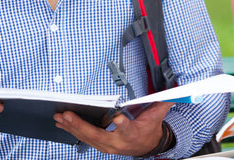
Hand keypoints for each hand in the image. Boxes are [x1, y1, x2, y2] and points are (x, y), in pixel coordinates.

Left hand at [54, 101, 172, 155]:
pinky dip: (72, 129)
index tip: (118, 118)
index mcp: (133, 133)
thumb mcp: (158, 113)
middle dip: (80, 125)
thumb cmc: (150, 127)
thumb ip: (164, 101)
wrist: (147, 146)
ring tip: (58, 117)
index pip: (127, 129)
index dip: (122, 124)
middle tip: (66, 115)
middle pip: (98, 135)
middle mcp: (118, 142)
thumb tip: (175, 89)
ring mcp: (107, 146)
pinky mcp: (100, 145)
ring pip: (87, 138)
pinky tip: (62, 122)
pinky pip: (84, 138)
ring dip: (71, 127)